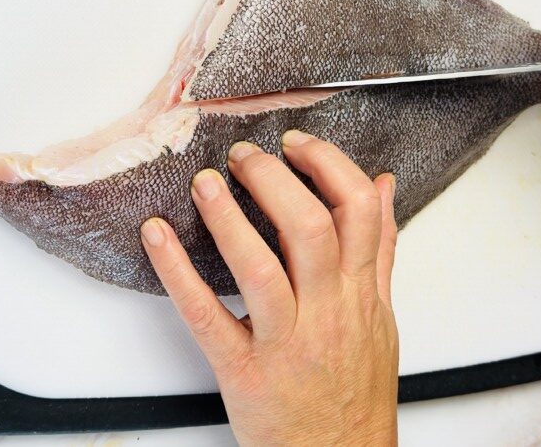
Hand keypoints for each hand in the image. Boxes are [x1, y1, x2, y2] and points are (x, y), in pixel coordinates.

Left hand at [140, 131, 399, 445]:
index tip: (297, 145)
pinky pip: (207, 316)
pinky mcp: (244, 372)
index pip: (357, 211)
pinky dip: (177, 272)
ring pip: (260, 268)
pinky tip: (157, 238)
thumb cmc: (355, 396)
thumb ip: (380, 251)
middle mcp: (327, 314)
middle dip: (274, 180)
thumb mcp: (381, 318)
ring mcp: (285, 343)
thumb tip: (384, 188)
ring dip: (227, 217)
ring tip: (206, 183)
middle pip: (309, 229)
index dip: (327, 165)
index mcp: (358, 295)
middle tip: (243, 157)